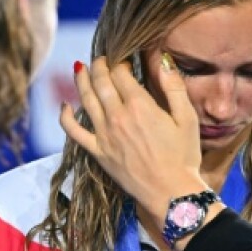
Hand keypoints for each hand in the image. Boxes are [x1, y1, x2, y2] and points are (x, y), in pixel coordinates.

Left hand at [60, 54, 208, 219]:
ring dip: (82, 81)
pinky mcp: (98, 152)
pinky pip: (74, 132)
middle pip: (100, 82)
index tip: (122, 58)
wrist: (171, 193)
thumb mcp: (187, 118)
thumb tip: (163, 60)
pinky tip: (64, 106)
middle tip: (100, 58)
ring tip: (81, 69)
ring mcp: (104, 135)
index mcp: (139, 105)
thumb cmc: (183, 157)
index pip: (120, 73)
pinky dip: (65, 117)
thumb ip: (174, 87)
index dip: (119, 61)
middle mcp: (117, 116)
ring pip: (86, 100)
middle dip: (99, 65)